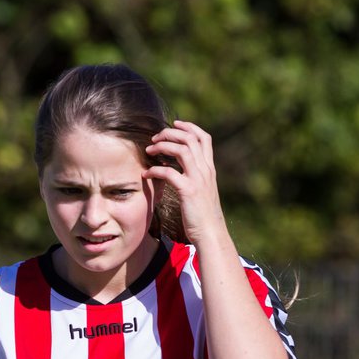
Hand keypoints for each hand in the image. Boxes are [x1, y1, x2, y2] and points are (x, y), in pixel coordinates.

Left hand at [143, 120, 227, 246]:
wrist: (211, 234)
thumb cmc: (204, 216)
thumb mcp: (203, 192)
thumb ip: (195, 179)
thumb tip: (181, 171)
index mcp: (209, 169)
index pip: (204, 138)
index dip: (189, 127)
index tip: (175, 124)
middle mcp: (206, 171)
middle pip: (190, 138)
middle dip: (170, 133)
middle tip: (155, 138)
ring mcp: (198, 180)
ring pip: (182, 149)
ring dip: (163, 146)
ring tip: (149, 150)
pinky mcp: (189, 191)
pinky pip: (169, 173)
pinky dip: (155, 170)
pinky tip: (147, 174)